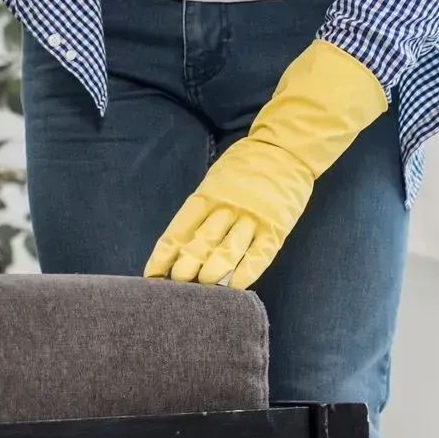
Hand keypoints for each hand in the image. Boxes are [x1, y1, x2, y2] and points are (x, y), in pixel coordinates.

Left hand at [144, 40, 386, 287]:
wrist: (285, 149)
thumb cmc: (245, 167)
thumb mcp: (216, 180)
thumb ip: (202, 208)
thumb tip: (181, 243)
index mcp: (208, 194)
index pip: (180, 228)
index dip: (165, 253)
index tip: (152, 274)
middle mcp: (227, 206)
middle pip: (201, 241)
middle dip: (186, 266)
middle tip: (175, 286)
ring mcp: (253, 217)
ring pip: (228, 250)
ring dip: (212, 271)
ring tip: (200, 288)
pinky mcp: (276, 227)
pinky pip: (259, 254)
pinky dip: (245, 272)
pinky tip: (234, 287)